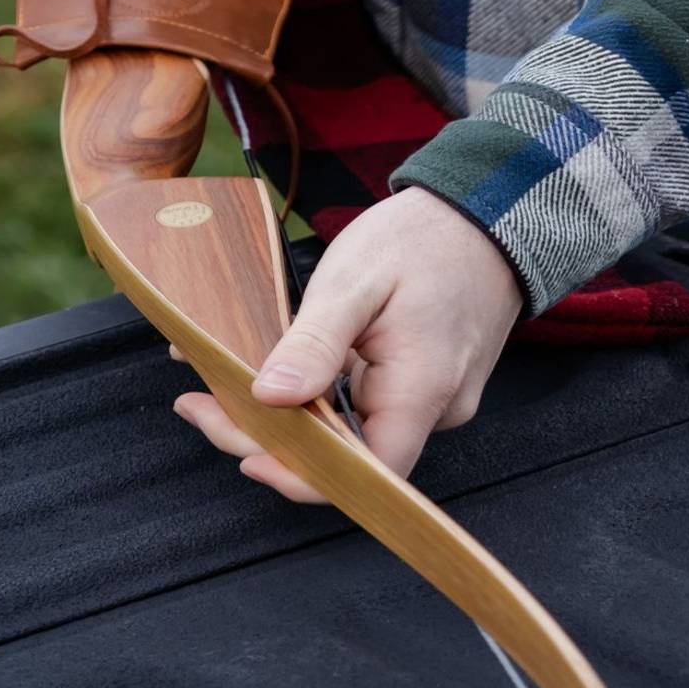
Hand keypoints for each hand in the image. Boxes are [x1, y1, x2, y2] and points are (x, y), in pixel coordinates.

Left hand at [172, 187, 524, 502]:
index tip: (242, 453)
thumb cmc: (426, 239)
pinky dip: (316, 393)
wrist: (488, 212)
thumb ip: (315, 343)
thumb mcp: (356, 281)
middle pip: (346, 455)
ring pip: (350, 430)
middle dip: (269, 437)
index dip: (300, 476)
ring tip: (219, 383)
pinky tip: (272, 369)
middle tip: (199, 402)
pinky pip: (364, 404)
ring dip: (287, 415)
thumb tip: (269, 397)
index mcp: (422, 390)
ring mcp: (432, 398)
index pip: (363, 471)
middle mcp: (434, 409)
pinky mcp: (422, 383)